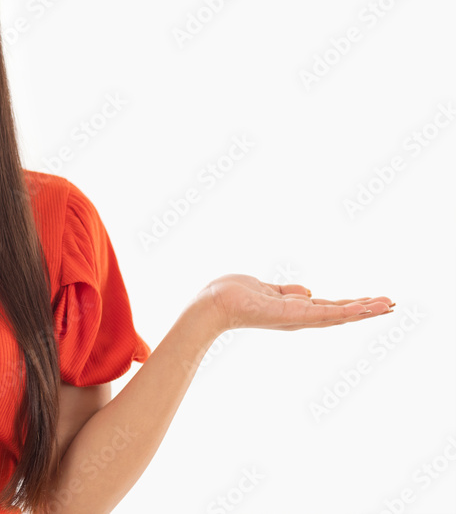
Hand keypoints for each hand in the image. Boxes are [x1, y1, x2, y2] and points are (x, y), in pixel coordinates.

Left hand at [194, 273, 394, 335]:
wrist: (214, 303)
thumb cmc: (233, 295)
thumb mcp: (266, 289)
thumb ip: (288, 291)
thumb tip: (308, 291)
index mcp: (293, 310)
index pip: (329, 308)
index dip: (352, 305)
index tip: (374, 301)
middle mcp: (298, 317)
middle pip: (339, 314)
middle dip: (365, 309)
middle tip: (392, 304)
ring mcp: (297, 317)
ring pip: (338, 315)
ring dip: (364, 310)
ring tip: (388, 305)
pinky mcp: (293, 315)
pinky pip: (325, 314)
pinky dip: (346, 312)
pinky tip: (364, 309)